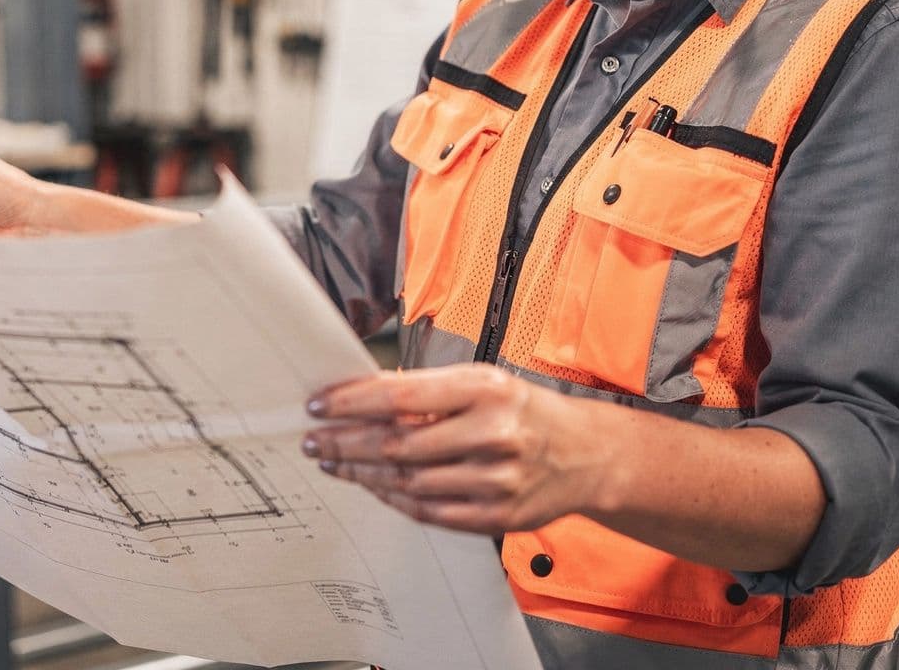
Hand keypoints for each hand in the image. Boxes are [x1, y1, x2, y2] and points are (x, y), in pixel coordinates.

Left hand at [300, 364, 609, 534]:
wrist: (585, 455)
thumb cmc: (525, 411)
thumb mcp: (483, 382)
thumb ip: (428, 390)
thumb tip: (362, 393)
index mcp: (486, 390)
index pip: (402, 395)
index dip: (352, 402)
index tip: (318, 406)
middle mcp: (492, 434)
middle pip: (397, 443)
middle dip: (345, 442)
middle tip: (314, 441)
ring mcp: (495, 480)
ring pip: (407, 480)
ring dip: (362, 472)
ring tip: (334, 462)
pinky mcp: (496, 516)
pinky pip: (429, 511)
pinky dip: (393, 498)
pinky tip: (372, 485)